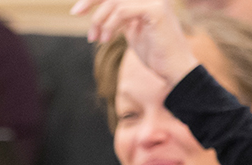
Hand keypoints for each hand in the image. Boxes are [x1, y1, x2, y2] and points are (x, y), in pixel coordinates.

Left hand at [70, 0, 196, 86]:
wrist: (176, 70)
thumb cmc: (156, 55)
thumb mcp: (133, 31)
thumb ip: (120, 18)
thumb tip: (99, 11)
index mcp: (147, 0)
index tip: (78, 10)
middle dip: (90, 1)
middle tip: (75, 13)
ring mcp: (155, 1)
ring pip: (115, 2)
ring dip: (99, 20)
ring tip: (95, 38)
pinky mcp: (156, 10)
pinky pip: (122, 11)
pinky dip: (109, 25)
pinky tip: (106, 39)